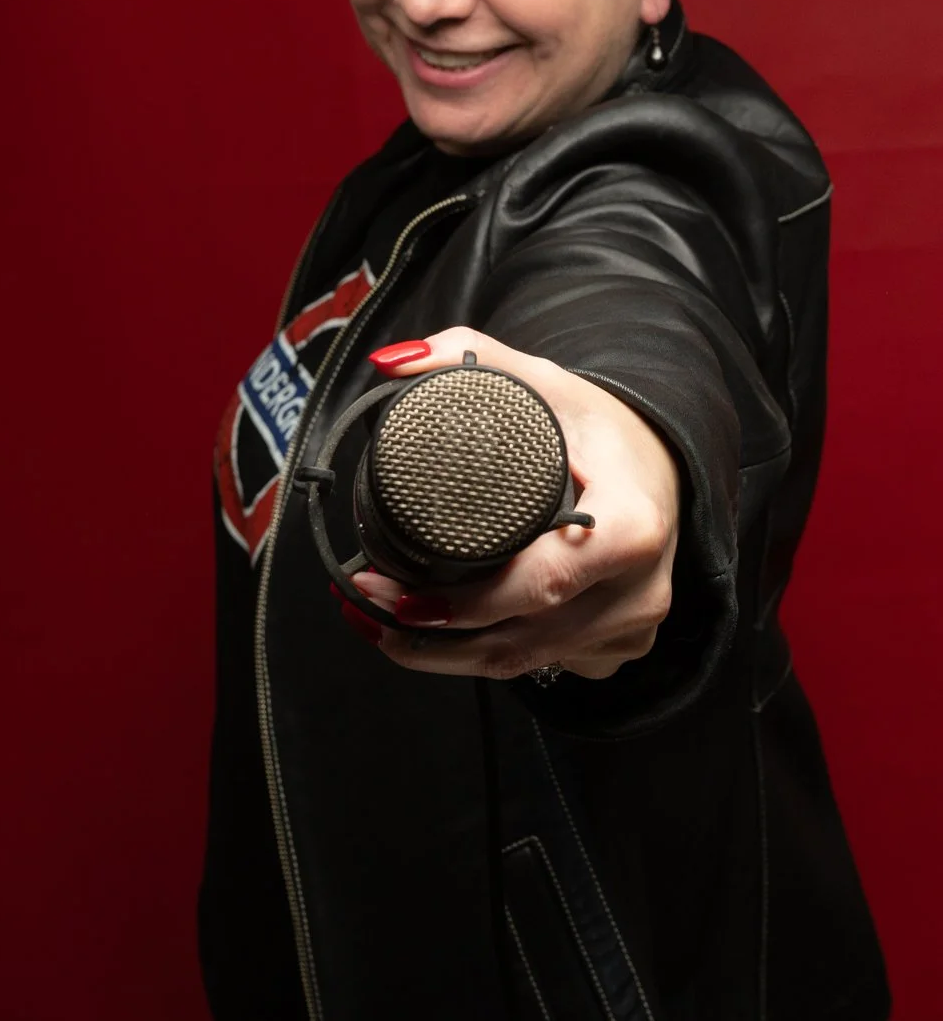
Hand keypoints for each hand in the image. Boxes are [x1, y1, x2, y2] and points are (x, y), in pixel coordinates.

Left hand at [349, 326, 680, 680]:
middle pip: (521, 639)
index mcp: (630, 525)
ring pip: (522, 664)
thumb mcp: (542, 380)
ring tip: (378, 624)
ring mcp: (631, 629)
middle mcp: (639, 590)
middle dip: (431, 635)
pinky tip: (437, 641)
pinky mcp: (616, 650)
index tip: (399, 594)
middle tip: (366, 599)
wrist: (661, 465)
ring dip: (444, 656)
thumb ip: (468, 358)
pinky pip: (539, 667)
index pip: (544, 581)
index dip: (466, 605)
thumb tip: (393, 365)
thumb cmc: (599, 427)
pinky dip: (483, 658)